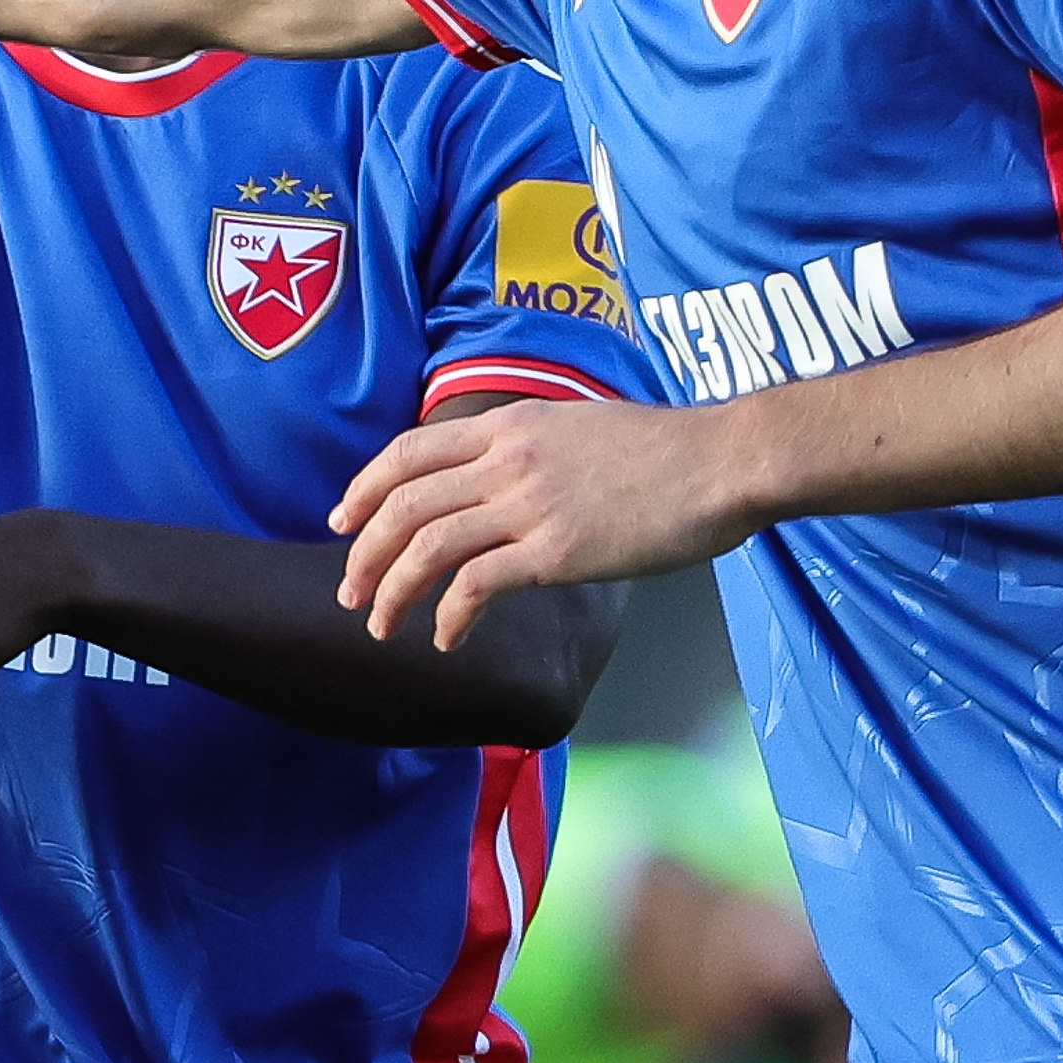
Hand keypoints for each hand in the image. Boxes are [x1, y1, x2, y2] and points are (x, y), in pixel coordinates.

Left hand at [330, 397, 754, 646]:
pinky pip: (477, 585)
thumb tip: (502, 481)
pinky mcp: (556, 550)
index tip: (342, 521)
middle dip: (363, 552)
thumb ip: (530, 449)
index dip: (365, 489)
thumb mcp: (578, 427)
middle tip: (350, 592)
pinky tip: (447, 640)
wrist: (720, 461)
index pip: (409, 452)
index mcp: (508, 423)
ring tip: (381, 627)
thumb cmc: (665, 450)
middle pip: (405, 503)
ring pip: (428, 546)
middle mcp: (506, 458)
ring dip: (393, 591)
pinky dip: (450, 615)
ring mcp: (528, 503)